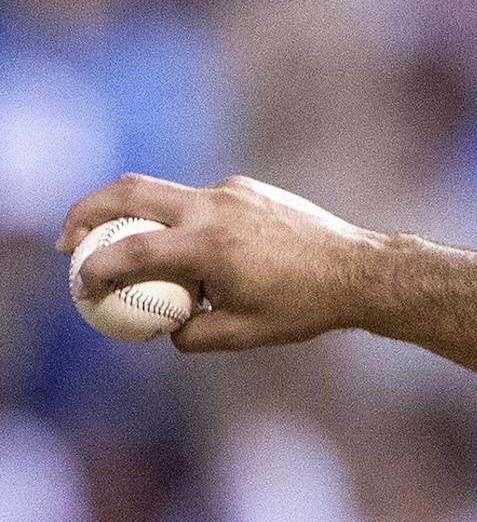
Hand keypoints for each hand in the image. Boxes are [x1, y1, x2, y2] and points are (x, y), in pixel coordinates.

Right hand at [58, 174, 386, 352]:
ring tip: (133, 254)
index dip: (96, 269)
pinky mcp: (247, 188)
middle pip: (130, 191)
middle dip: (87, 210)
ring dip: (138, 218)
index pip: (133, 251)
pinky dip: (183, 223)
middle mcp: (217, 208)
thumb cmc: (304, 307)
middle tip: (71, 240)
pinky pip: (199, 202)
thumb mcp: (242, 334)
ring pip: (164, 193)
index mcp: (212, 247)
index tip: (80, 286)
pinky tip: (199, 256)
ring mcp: (233, 191)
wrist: (360, 269)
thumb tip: (163, 326)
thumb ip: (190, 333)